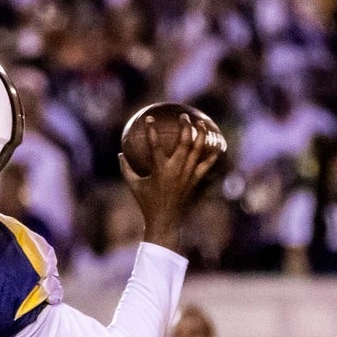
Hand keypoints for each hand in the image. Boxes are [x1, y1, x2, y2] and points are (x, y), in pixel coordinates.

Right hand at [121, 110, 223, 248]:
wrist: (165, 220)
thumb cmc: (146, 202)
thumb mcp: (133, 185)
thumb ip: (126, 169)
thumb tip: (120, 154)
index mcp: (160, 169)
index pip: (154, 144)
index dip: (151, 129)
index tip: (150, 117)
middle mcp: (176, 169)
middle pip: (184, 142)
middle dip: (185, 126)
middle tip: (183, 116)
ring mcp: (188, 175)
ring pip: (198, 150)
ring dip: (201, 135)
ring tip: (201, 123)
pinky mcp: (195, 181)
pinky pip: (207, 165)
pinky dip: (212, 155)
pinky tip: (216, 146)